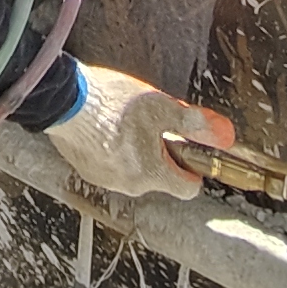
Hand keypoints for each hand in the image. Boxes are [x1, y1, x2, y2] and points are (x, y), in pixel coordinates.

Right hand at [45, 67, 231, 197]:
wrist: (62, 99)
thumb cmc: (109, 104)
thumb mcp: (161, 107)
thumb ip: (194, 124)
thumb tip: (224, 135)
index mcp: (151, 174)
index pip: (187, 188)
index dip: (192, 167)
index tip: (186, 148)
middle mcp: (129, 185)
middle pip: (159, 177)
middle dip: (161, 154)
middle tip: (153, 125)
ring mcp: (104, 179)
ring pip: (134, 171)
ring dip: (135, 152)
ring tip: (125, 122)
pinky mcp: (85, 170)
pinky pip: (111, 166)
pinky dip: (113, 151)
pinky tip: (106, 127)